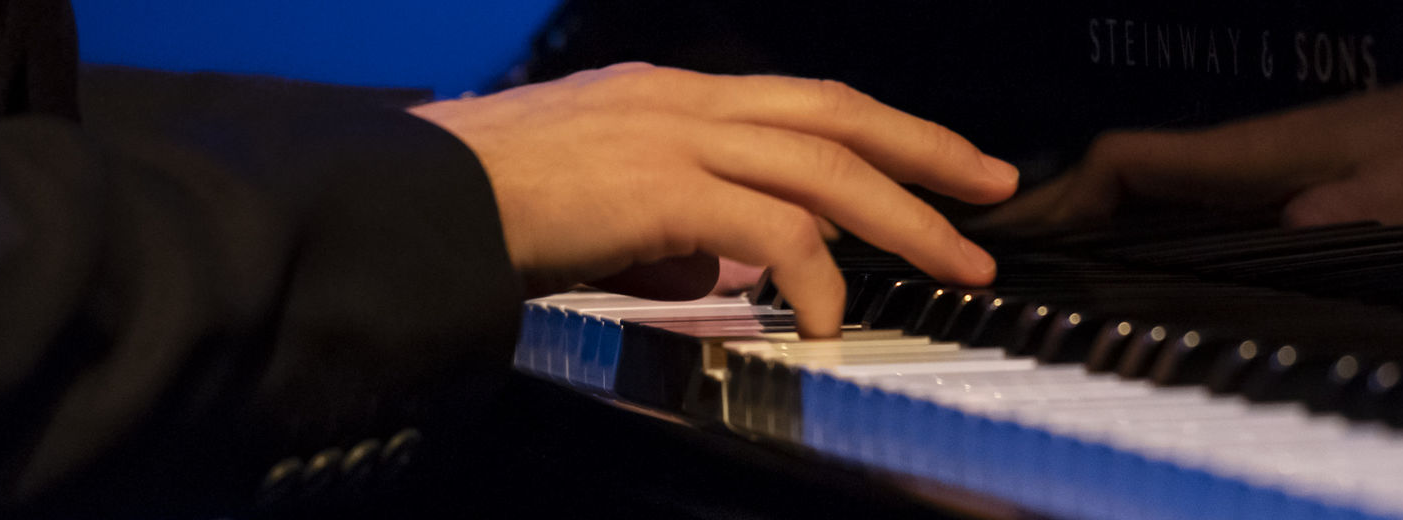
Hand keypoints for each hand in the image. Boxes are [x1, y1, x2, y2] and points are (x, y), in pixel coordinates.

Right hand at [410, 63, 1016, 336]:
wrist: (409, 200)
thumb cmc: (486, 205)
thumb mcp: (598, 205)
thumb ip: (670, 231)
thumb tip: (720, 274)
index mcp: (672, 94)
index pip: (804, 102)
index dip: (881, 131)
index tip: (937, 162)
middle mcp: (684, 99)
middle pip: (837, 114)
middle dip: (927, 151)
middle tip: (993, 187)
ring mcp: (674, 135)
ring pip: (826, 166)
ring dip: (905, 216)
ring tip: (959, 262)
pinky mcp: (661, 187)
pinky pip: (772, 232)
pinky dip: (816, 276)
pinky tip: (831, 318)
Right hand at [976, 69, 1402, 230]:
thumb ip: (1349, 211)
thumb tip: (1291, 225)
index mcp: (1249, 153)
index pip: (1127, 161)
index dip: (1065, 193)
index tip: (1017, 227)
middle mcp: (1238, 156)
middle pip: (1118, 177)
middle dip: (1056, 210)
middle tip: (1000, 251)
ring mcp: (1254, 168)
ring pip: (1145, 189)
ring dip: (1091, 218)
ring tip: (1042, 258)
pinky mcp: (1277, 182)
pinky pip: (1181, 201)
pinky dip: (1135, 224)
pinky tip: (1125, 254)